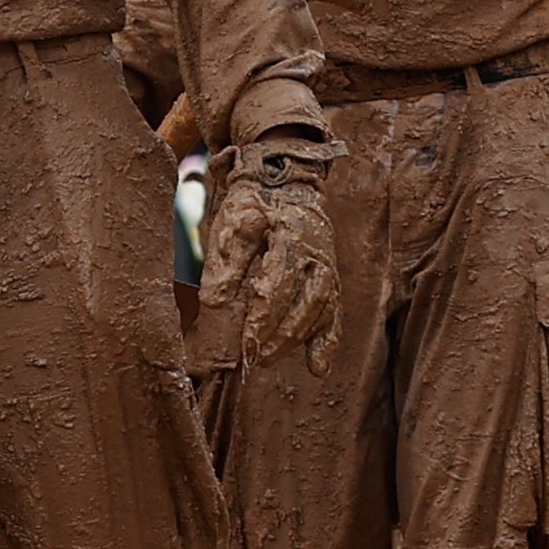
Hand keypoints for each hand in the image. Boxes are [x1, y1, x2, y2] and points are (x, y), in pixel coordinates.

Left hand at [197, 143, 339, 358]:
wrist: (286, 181)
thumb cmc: (254, 203)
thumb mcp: (233, 220)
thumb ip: (226, 260)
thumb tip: (213, 302)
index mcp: (291, 236)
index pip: (281, 282)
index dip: (265, 315)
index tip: (247, 341)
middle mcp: (317, 254)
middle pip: (306, 301)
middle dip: (281, 334)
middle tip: (255, 356)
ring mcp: (327, 267)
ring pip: (321, 309)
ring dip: (298, 340)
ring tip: (269, 358)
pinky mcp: (330, 279)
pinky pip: (334, 312)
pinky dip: (328, 341)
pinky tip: (318, 367)